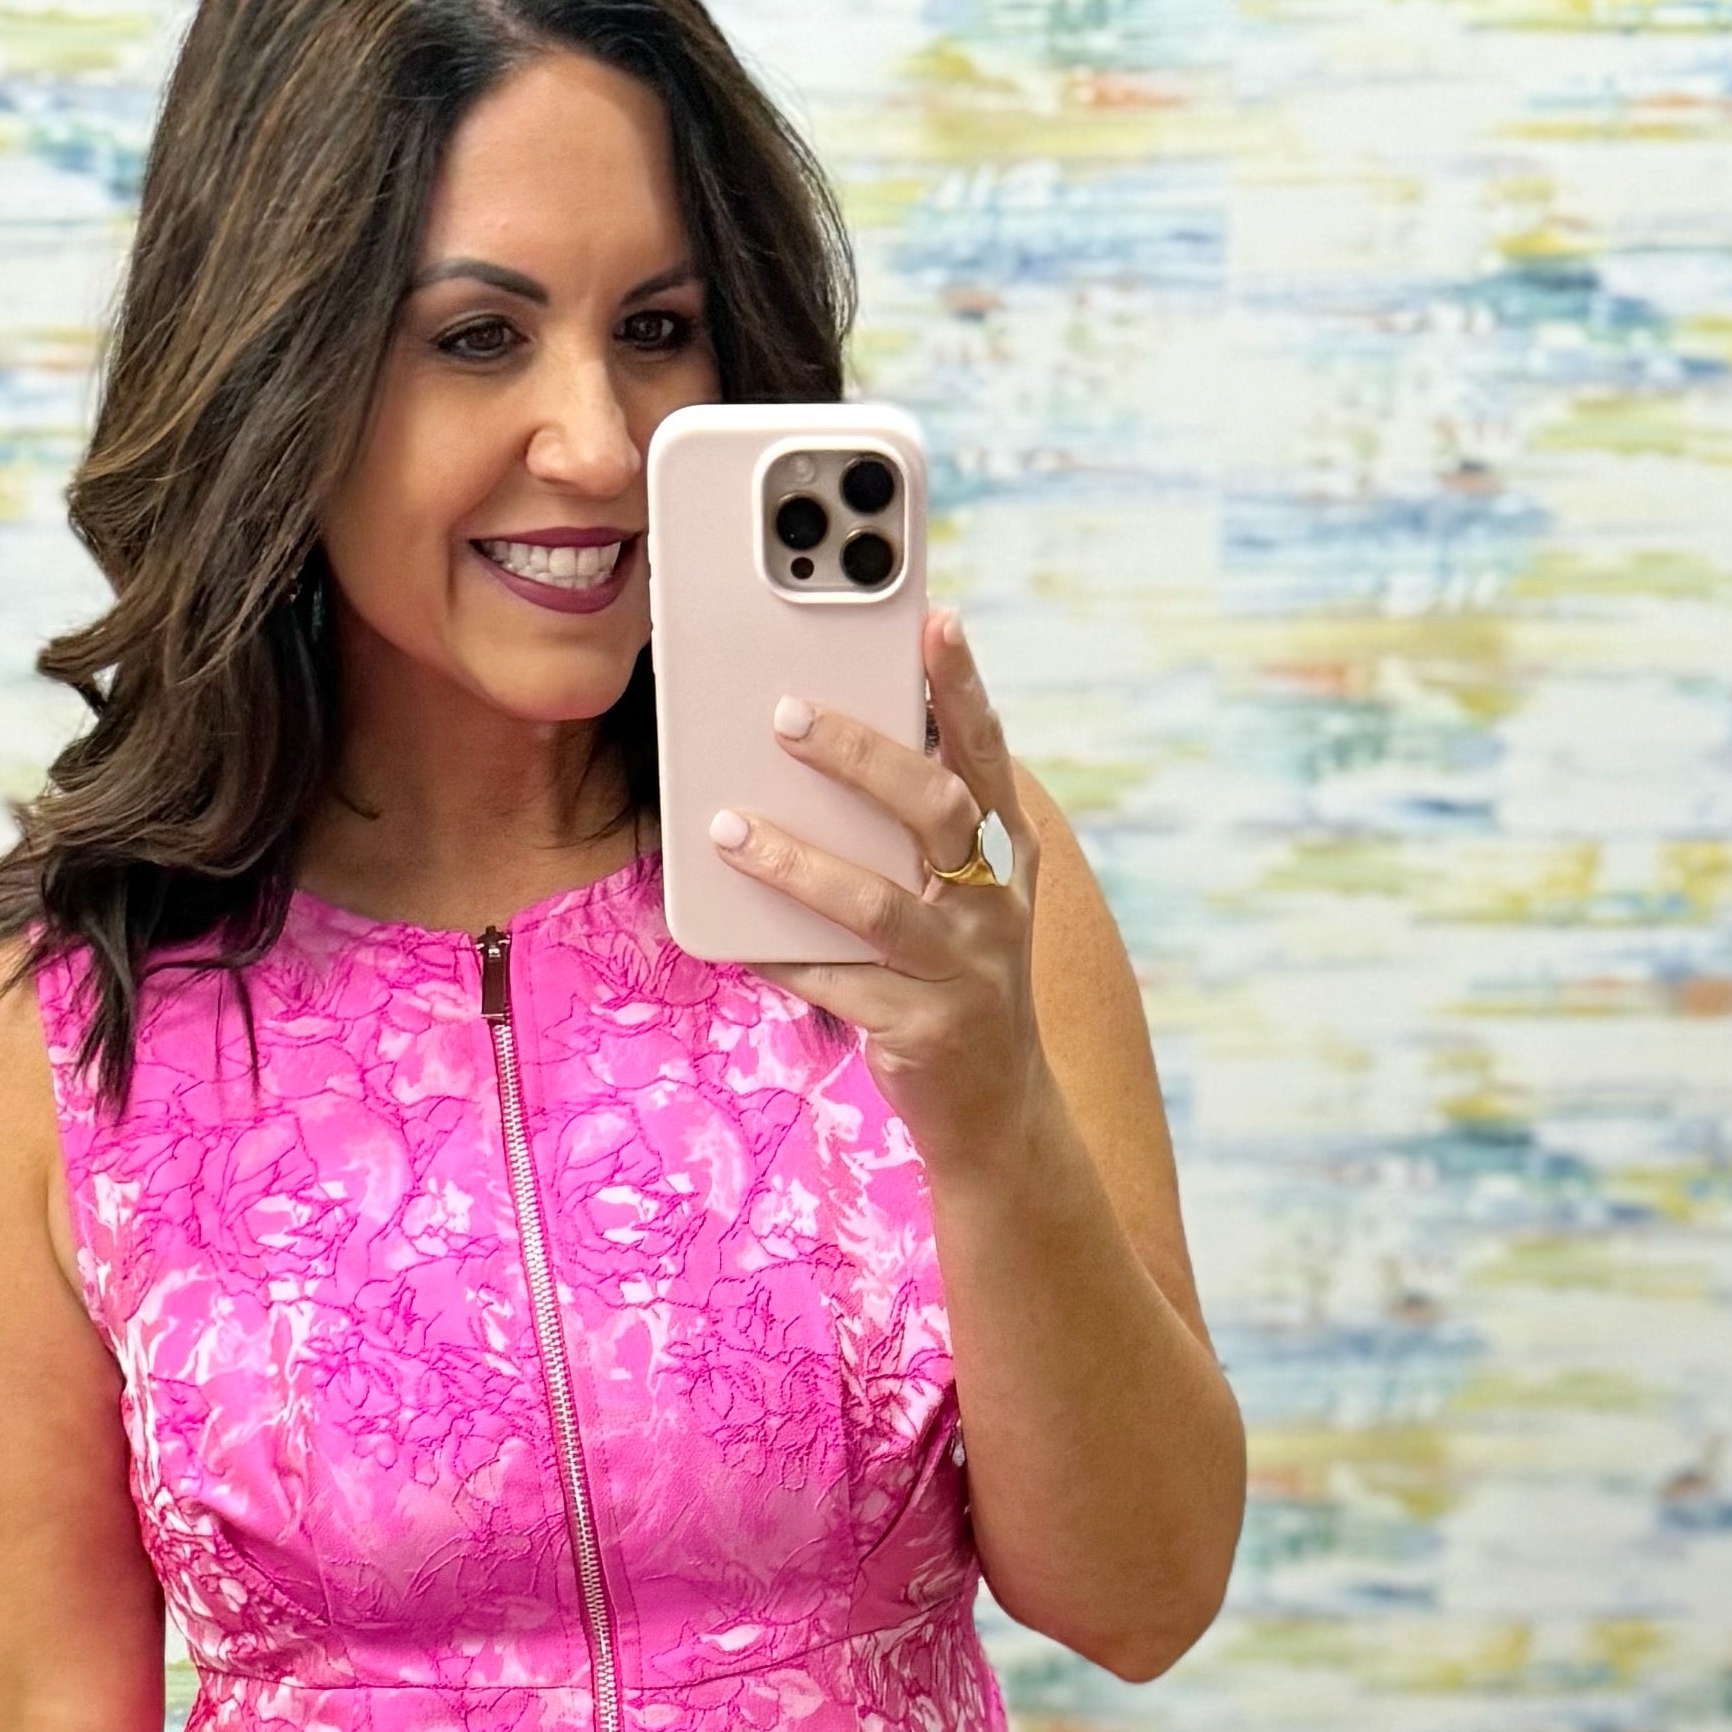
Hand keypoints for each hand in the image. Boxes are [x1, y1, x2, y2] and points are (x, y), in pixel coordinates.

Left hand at [705, 606, 1041, 1179]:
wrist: (997, 1111)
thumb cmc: (955, 980)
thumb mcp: (956, 902)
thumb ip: (910, 838)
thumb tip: (820, 757)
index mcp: (1004, 856)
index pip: (986, 754)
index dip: (963, 688)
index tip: (936, 620)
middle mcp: (993, 905)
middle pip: (934, 810)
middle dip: (861, 756)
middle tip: (788, 715)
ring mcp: (963, 969)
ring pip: (875, 902)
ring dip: (795, 861)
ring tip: (727, 829)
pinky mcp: (922, 1030)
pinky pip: (837, 983)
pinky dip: (781, 956)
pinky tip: (734, 936)